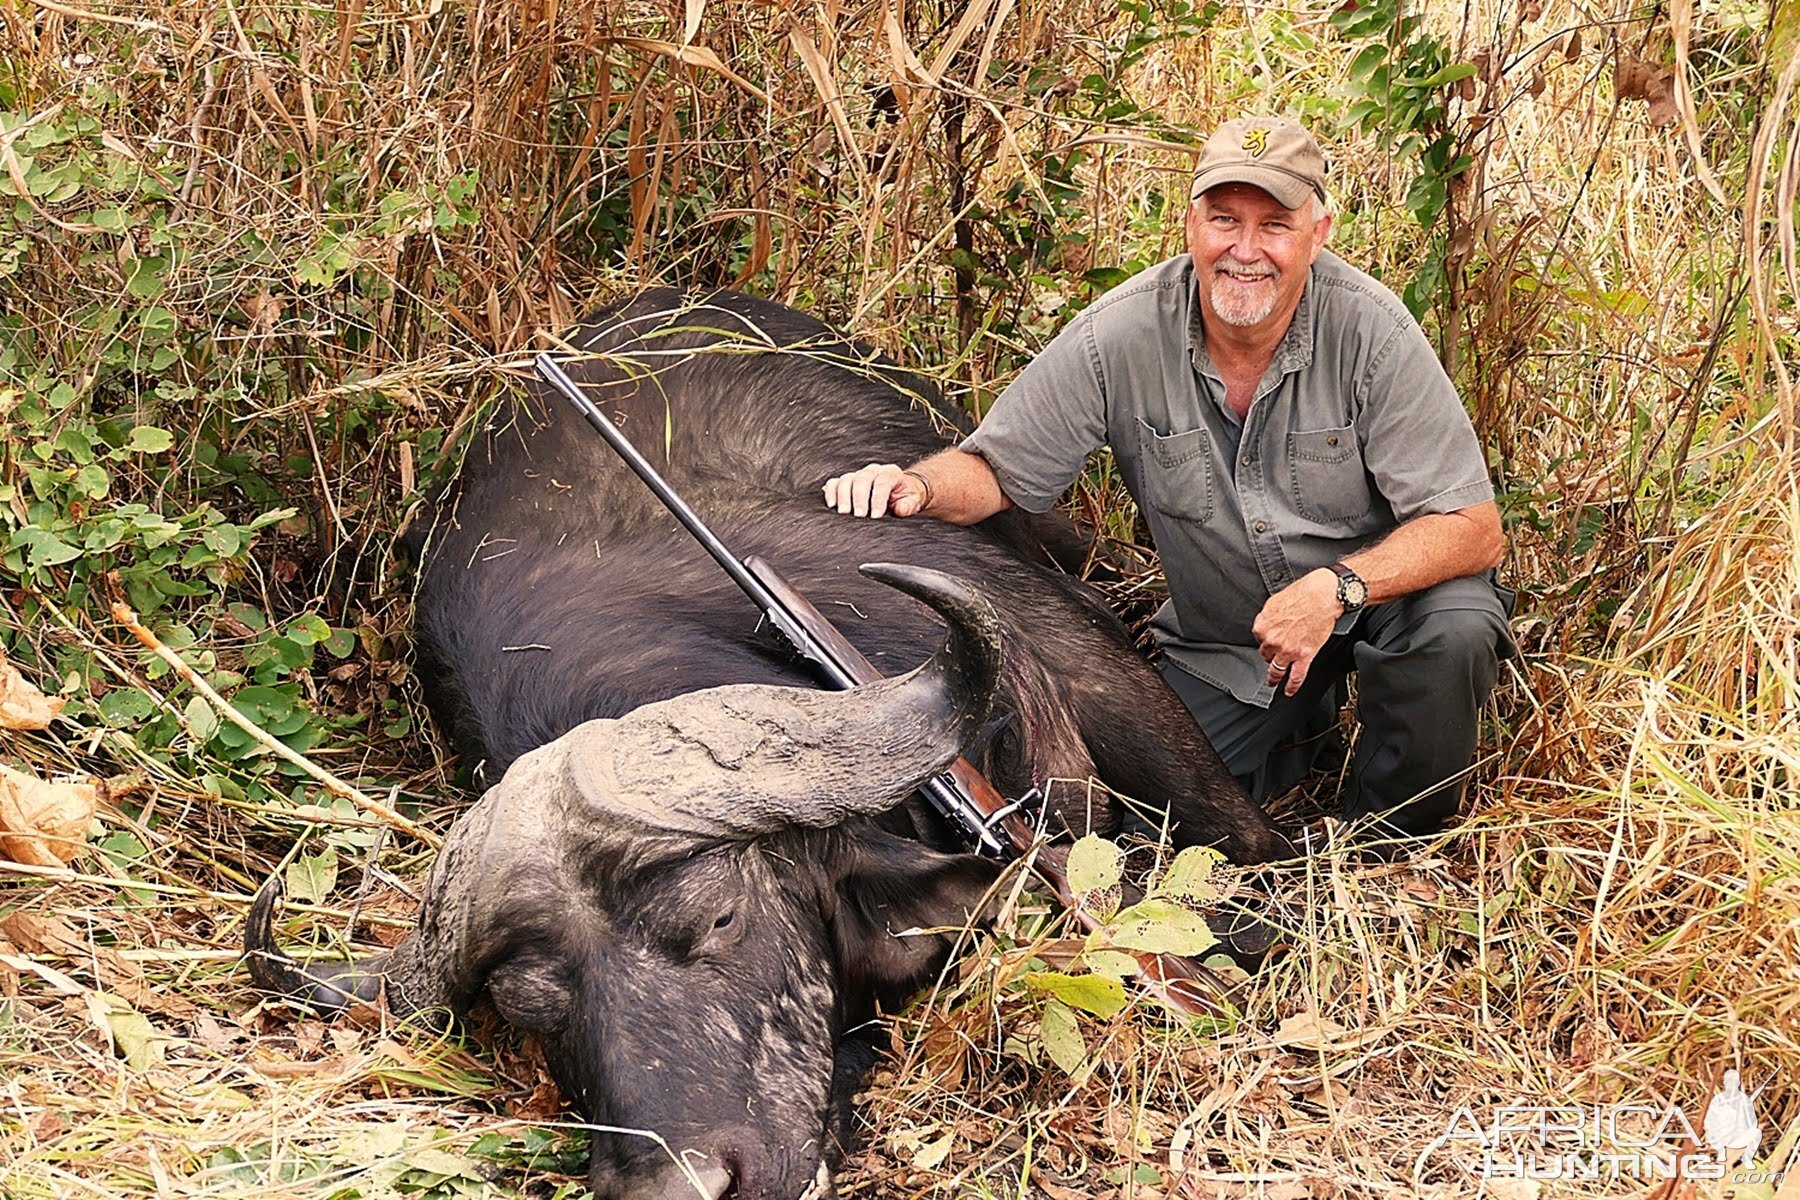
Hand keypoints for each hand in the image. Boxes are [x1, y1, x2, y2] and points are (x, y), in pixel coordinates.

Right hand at [822, 463, 924, 517]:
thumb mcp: (914, 501)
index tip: (875, 516)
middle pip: (862, 479)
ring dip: (843, 496)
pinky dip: (831, 492)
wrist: (901, 491)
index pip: (882, 483)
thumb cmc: (906, 497)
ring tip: (844, 512)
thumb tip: (899, 509)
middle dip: (859, 498)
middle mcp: (873, 471)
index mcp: (891, 473)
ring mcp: (858, 474)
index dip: (878, 499)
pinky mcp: (847, 481)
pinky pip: (835, 483)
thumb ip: (908, 505)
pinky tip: (831, 504)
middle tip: (859, 515)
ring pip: (846, 479)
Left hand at [1251, 569, 1342, 696]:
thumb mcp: (1274, 601)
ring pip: (1276, 669)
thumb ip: (1267, 617)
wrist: (1323, 596)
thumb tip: (1266, 623)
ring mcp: (1288, 650)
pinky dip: (1292, 686)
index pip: (1258, 638)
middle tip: (1274, 654)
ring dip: (1273, 678)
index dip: (1266, 637)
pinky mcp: (1304, 655)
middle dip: (1270, 654)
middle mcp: (1272, 640)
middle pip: (1266, 654)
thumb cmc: (1303, 594)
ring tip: (1272, 682)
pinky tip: (1289, 691)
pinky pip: (1296, 676)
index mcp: (1262, 626)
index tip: (1271, 637)